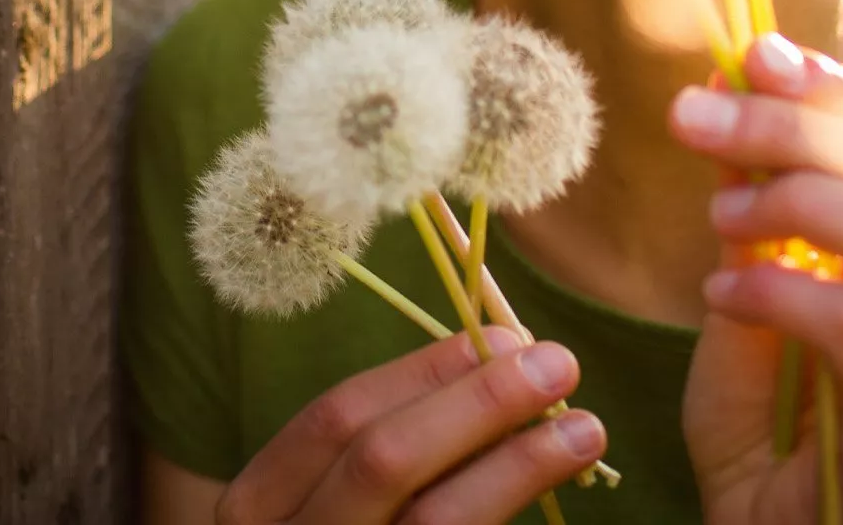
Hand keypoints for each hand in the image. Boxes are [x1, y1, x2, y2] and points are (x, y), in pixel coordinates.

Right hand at [215, 327, 607, 524]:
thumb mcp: (328, 496)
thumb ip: (392, 435)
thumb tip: (498, 353)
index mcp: (257, 504)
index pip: (336, 417)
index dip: (421, 372)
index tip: (500, 338)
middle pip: (383, 461)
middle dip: (477, 405)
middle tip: (557, 365)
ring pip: (435, 523)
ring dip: (517, 466)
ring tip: (585, 428)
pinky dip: (507, 507)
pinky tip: (554, 488)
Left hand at [672, 35, 842, 524]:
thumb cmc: (772, 407)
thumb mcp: (758, 268)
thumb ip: (762, 183)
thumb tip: (740, 71)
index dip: (839, 82)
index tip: (750, 61)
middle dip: (797, 128)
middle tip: (698, 118)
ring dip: (800, 201)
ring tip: (720, 217)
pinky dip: (783, 291)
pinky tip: (725, 291)